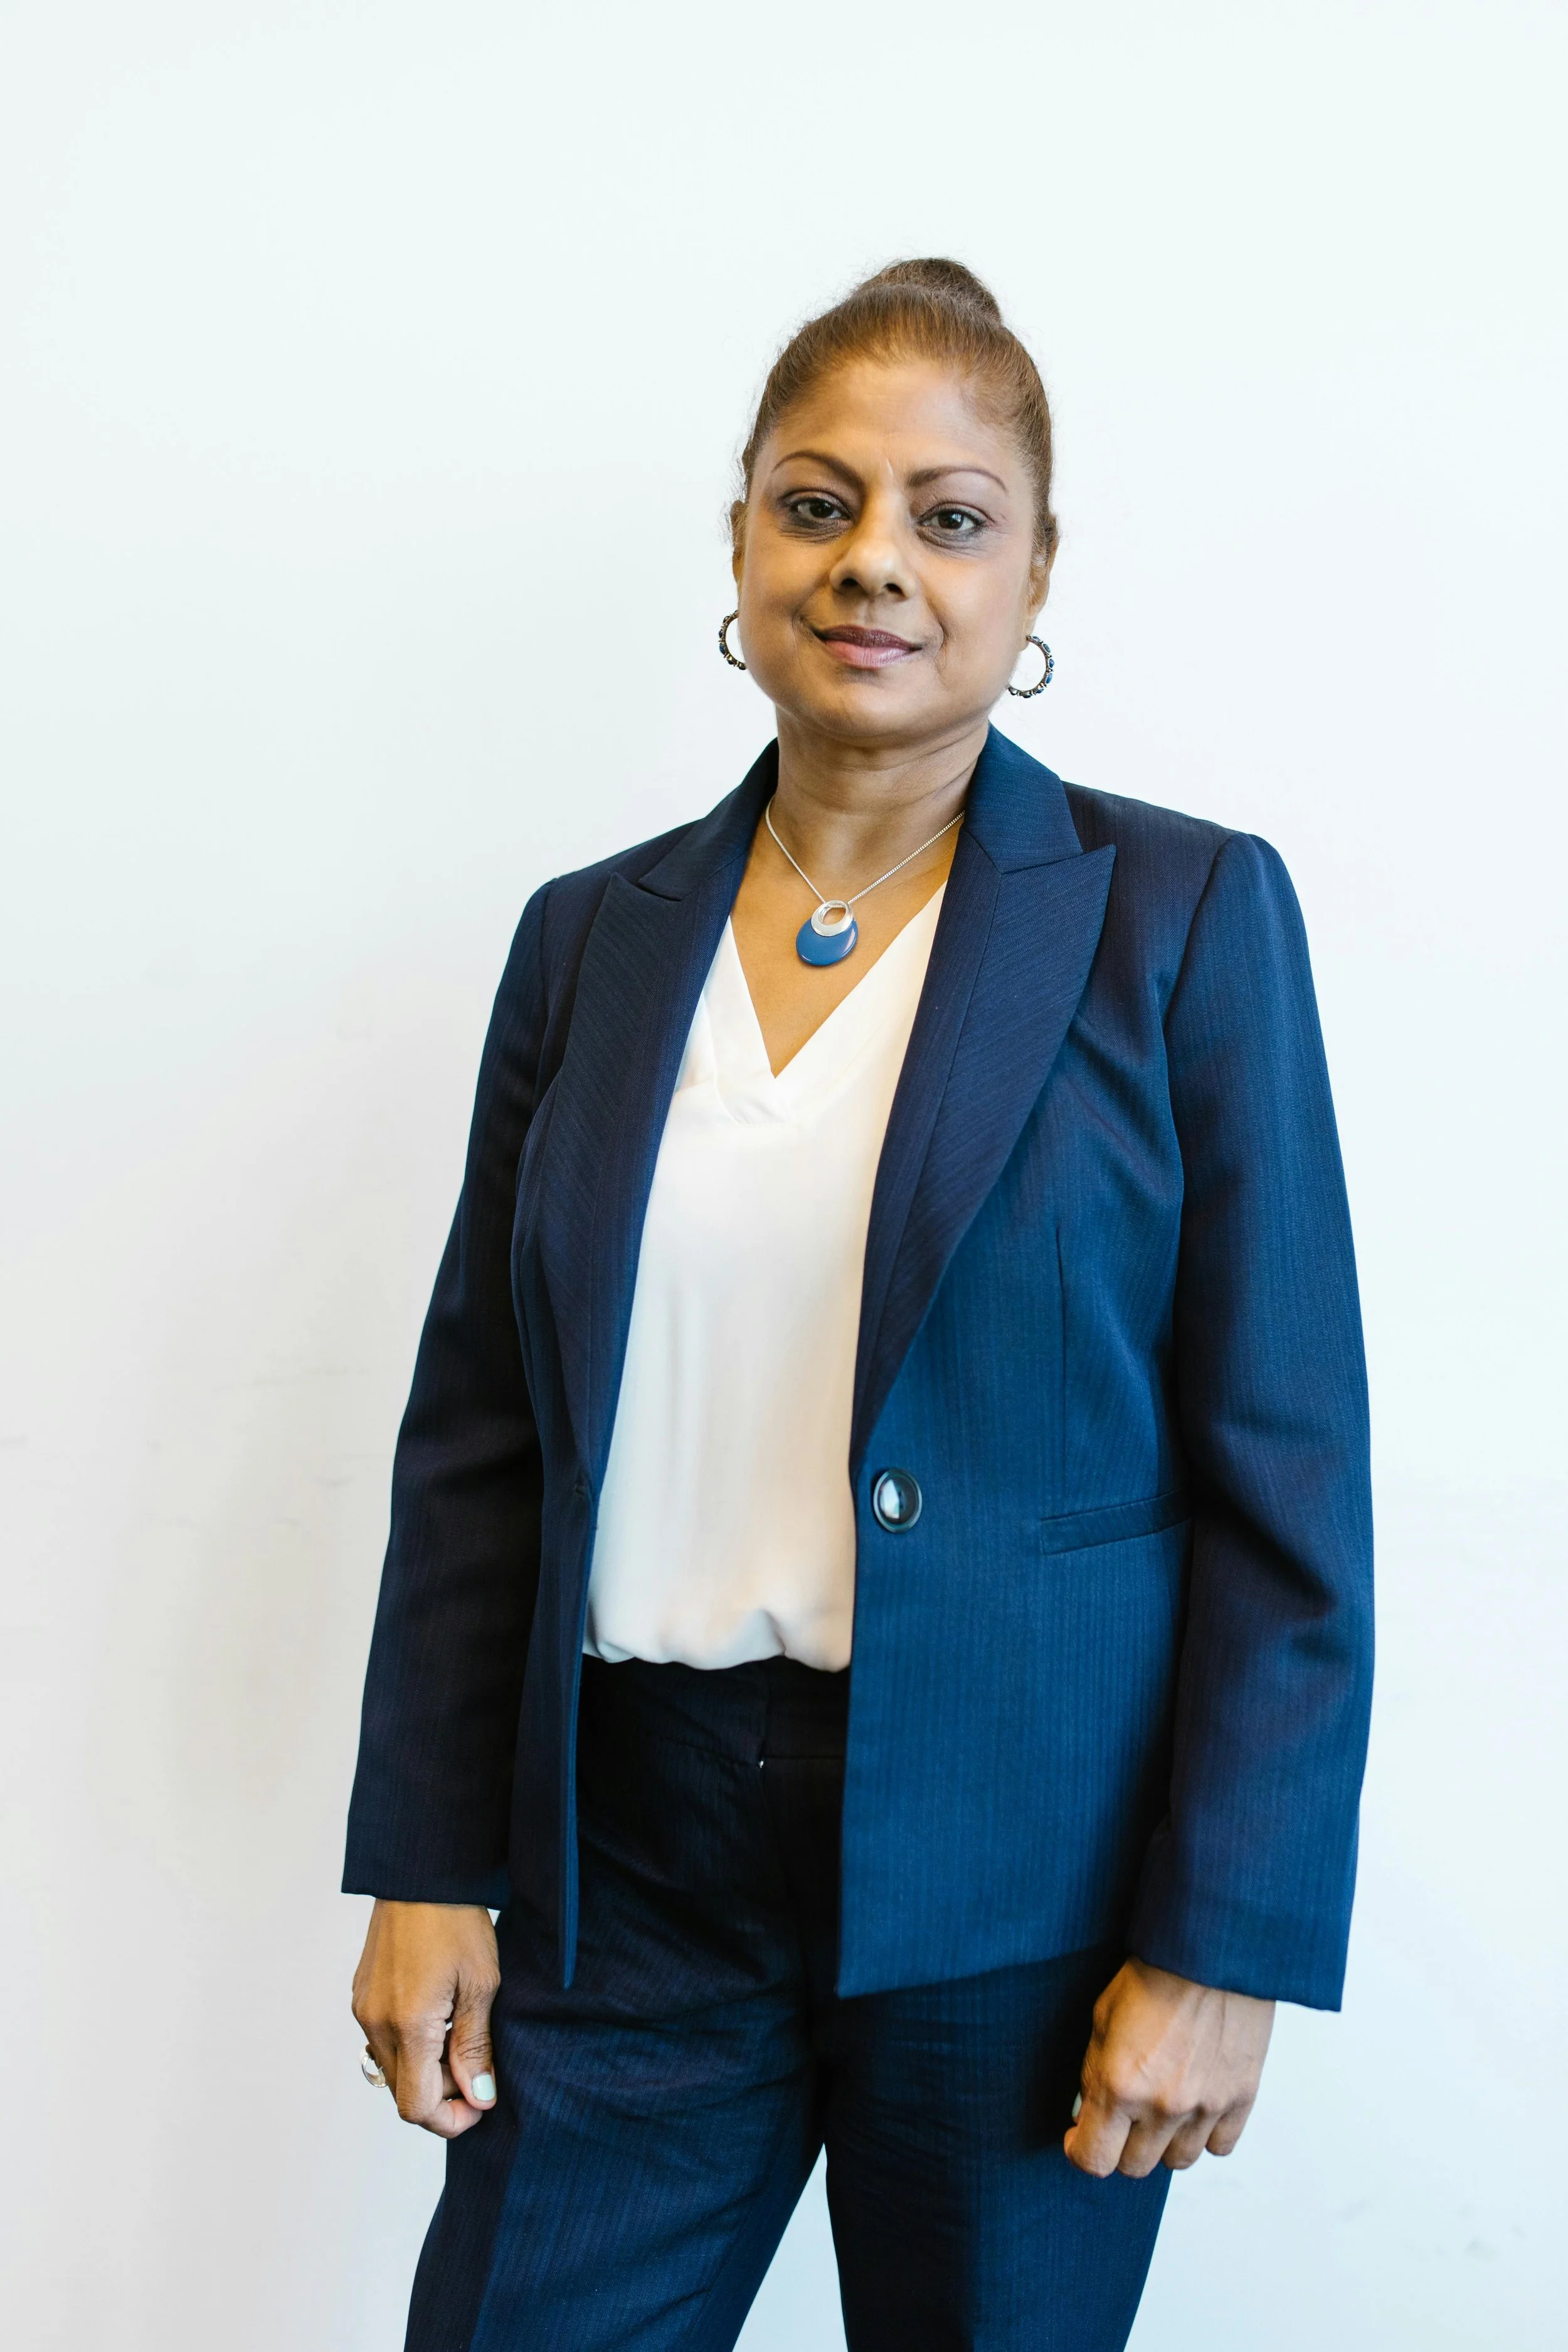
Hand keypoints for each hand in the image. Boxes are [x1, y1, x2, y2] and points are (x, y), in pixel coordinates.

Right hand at [351, 1899, 499, 2138]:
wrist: (422, 1874)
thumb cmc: (457, 1921)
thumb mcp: (482, 1985)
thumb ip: (475, 2048)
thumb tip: (477, 2098)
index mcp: (407, 2025)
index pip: (416, 2107)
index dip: (451, 2120)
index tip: (480, 2103)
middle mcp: (375, 2023)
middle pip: (403, 2093)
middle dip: (442, 2095)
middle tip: (478, 2069)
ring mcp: (363, 2008)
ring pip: (393, 2068)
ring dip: (427, 2069)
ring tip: (462, 2036)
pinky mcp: (362, 1995)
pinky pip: (383, 2041)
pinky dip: (412, 2046)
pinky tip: (441, 2017)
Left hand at [1064, 1957, 1273, 2177]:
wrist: (1211, 1949)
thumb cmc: (1153, 1973)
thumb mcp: (1102, 2017)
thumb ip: (1093, 2074)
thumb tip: (1088, 2114)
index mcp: (1120, 2085)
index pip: (1094, 2160)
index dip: (1080, 2152)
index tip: (1079, 2137)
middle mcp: (1163, 2105)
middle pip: (1134, 2167)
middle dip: (1120, 2146)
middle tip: (1120, 2118)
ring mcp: (1206, 2106)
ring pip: (1177, 2162)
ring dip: (1163, 2143)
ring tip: (1159, 2108)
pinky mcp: (1242, 2097)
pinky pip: (1219, 2146)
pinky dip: (1204, 2134)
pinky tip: (1194, 2106)